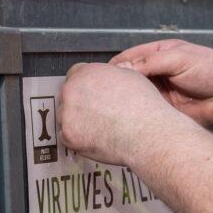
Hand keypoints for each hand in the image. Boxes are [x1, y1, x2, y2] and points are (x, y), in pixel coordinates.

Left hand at [58, 61, 180, 165]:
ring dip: (77, 121)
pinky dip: (78, 139)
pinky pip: (67, 137)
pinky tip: (96, 137)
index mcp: (87, 73)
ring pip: (66, 116)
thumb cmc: (143, 107)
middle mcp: (73, 91)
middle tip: (98, 112)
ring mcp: (67, 114)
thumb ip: (110, 75)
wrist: (146, 133)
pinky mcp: (68, 136)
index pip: (75, 73)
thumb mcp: (130, 76)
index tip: (90, 92)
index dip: (85, 84)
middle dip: (80, 102)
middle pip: (68, 95)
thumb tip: (109, 78)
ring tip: (100, 126)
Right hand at [109, 40, 212, 130]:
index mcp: (161, 53)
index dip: (116, 66)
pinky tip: (130, 115)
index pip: (130, 57)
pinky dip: (138, 112)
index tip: (103, 76)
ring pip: (135, 95)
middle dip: (118, 84)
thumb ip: (152, 62)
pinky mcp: (164, 109)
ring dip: (127, 99)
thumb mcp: (181, 59)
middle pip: (129, 77)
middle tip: (105, 92)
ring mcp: (161, 91)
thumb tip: (124, 67)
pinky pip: (145, 109)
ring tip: (115, 104)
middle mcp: (158, 71)